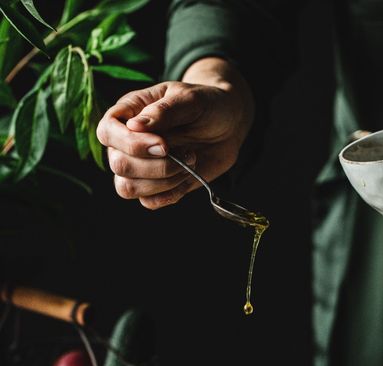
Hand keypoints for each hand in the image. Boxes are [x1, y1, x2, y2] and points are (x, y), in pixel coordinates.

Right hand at [96, 58, 253, 209]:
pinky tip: (187, 178)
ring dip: (163, 181)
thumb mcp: (190, 99)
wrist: (228, 127)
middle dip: (156, 166)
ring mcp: (139, 167)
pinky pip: (149, 202)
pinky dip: (170, 195)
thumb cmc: (206, 106)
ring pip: (128, 188)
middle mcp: (127, 142)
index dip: (131, 144)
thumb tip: (134, 125)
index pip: (107, 132)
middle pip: (118, 164)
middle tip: (189, 153)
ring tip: (189, 164)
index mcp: (128, 113)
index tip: (164, 145)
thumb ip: (164, 110)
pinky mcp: (155, 187)